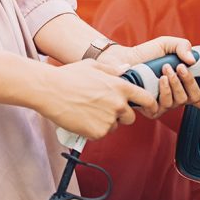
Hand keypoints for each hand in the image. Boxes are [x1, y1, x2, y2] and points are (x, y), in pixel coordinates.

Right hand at [36, 59, 158, 139]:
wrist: (50, 91)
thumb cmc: (69, 76)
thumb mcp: (92, 66)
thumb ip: (112, 69)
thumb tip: (126, 68)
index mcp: (120, 86)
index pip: (146, 99)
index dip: (150, 104)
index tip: (149, 108)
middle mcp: (118, 104)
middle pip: (130, 117)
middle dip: (121, 115)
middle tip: (102, 108)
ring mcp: (108, 120)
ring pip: (114, 126)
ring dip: (105, 122)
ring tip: (87, 110)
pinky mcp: (97, 132)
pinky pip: (101, 133)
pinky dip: (93, 129)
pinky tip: (81, 118)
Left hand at [98, 37, 199, 118]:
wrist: (124, 60)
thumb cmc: (145, 54)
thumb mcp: (167, 44)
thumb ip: (183, 46)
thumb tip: (192, 60)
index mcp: (183, 84)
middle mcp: (175, 96)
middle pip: (194, 98)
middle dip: (190, 81)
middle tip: (180, 67)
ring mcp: (164, 104)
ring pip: (180, 101)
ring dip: (176, 83)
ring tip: (166, 69)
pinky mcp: (151, 109)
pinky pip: (165, 105)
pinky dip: (166, 90)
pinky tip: (160, 79)